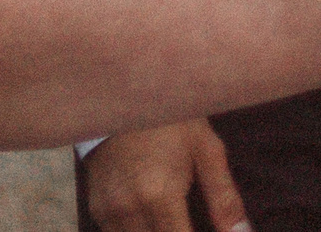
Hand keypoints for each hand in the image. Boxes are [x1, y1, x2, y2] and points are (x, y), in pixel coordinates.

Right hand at [83, 118, 246, 231]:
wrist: (126, 101)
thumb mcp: (208, 151)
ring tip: (178, 218)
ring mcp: (107, 212)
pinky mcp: (96, 209)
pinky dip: (139, 231)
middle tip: (191, 221)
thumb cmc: (174, 123)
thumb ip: (224, 198)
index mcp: (159, 196)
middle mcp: (128, 209)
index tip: (211, 231)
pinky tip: (155, 218)